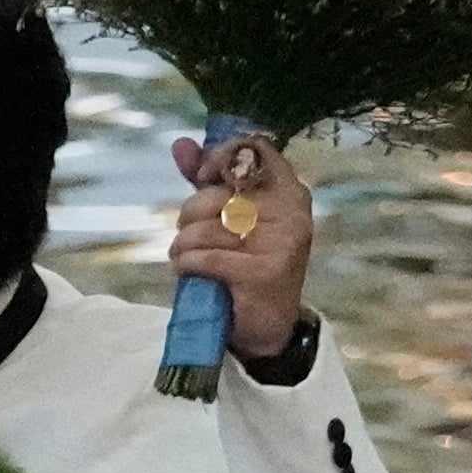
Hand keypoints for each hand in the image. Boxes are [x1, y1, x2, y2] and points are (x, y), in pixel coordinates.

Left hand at [166, 129, 319, 360]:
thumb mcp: (232, 216)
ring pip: (204, 229)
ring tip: (185, 258)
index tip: (202, 178)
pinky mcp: (262, 273)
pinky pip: (205, 257)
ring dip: (182, 246)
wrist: (268, 327)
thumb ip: (210, 179)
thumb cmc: (248, 263)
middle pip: (217, 193)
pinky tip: (187, 272)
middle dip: (189, 215)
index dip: (218, 158)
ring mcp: (280, 242)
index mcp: (289, 190)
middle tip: (188, 235)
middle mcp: (291, 211)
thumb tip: (180, 144)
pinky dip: (186, 265)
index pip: (253, 149)